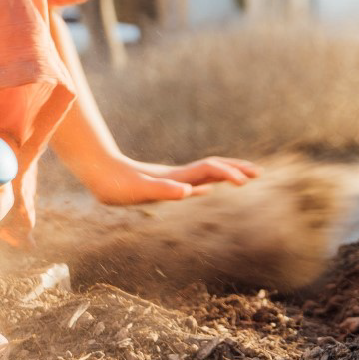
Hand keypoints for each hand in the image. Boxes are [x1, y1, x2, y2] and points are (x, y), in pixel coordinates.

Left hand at [86, 154, 261, 205]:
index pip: (210, 170)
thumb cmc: (118, 185)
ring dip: (226, 173)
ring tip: (244, 178)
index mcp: (178, 177)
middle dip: (237, 169)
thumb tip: (187, 191)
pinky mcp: (165, 185)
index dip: (228, 172)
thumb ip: (163, 190)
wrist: (99, 173)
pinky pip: (192, 182)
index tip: (244, 180)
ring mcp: (173, 179)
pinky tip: (207, 188)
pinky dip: (207, 182)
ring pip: (206, 173)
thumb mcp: (140, 190)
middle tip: (259, 173)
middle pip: (214, 167)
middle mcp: (179, 176)